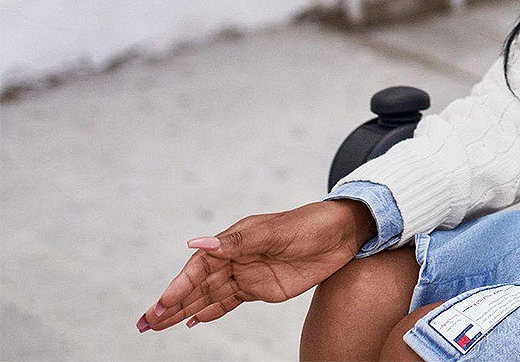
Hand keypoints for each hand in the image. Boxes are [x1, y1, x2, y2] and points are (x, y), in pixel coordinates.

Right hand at [137, 199, 376, 332]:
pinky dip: (209, 313)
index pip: (198, 268)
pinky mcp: (261, 289)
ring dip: (183, 311)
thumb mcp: (275, 232)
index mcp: (234, 241)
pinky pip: (228, 303)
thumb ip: (237, 242)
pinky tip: (191, 322)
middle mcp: (235, 258)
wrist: (342, 235)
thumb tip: (197, 244)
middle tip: (144, 324)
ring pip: (208, 297)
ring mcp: (247, 275)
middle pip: (197, 286)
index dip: (178, 287)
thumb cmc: (309, 225)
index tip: (161, 306)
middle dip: (170, 304)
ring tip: (157, 327)